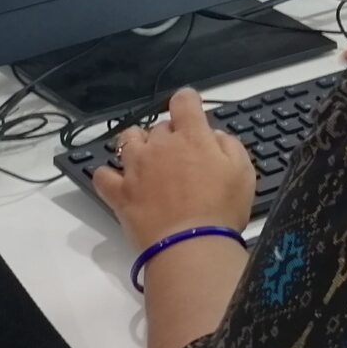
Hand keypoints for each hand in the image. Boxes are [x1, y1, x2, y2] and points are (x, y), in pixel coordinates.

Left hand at [92, 88, 254, 248]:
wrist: (192, 246)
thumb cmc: (222, 210)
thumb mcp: (243, 172)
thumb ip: (228, 144)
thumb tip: (213, 135)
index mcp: (191, 136)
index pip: (184, 101)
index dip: (188, 101)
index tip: (191, 109)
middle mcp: (160, 145)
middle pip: (160, 126)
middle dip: (170, 136)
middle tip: (183, 158)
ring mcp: (136, 168)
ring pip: (127, 140)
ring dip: (137, 144)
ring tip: (146, 159)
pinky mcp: (120, 193)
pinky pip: (103, 175)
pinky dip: (108, 175)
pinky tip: (118, 181)